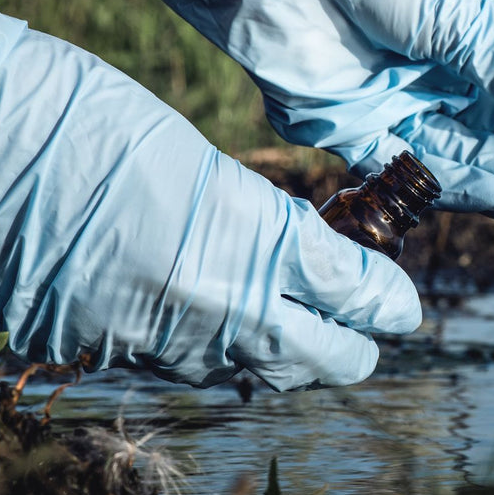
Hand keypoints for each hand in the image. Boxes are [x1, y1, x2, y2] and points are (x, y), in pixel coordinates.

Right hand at [0, 11, 419, 389]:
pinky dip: (223, 349)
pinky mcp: (109, 353)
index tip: (400, 301)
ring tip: (300, 316)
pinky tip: (221, 318)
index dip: (389, 300)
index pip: (357, 295)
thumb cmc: (93, 120)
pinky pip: (193, 367)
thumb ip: (266, 224)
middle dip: (356, 343)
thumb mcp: (204, 164)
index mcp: (256, 242)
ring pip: (261, 374)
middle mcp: (218, 309)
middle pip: (327, 361)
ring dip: (293, 352)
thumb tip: (310, 260)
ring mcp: (162, 342)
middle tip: (363, 314)